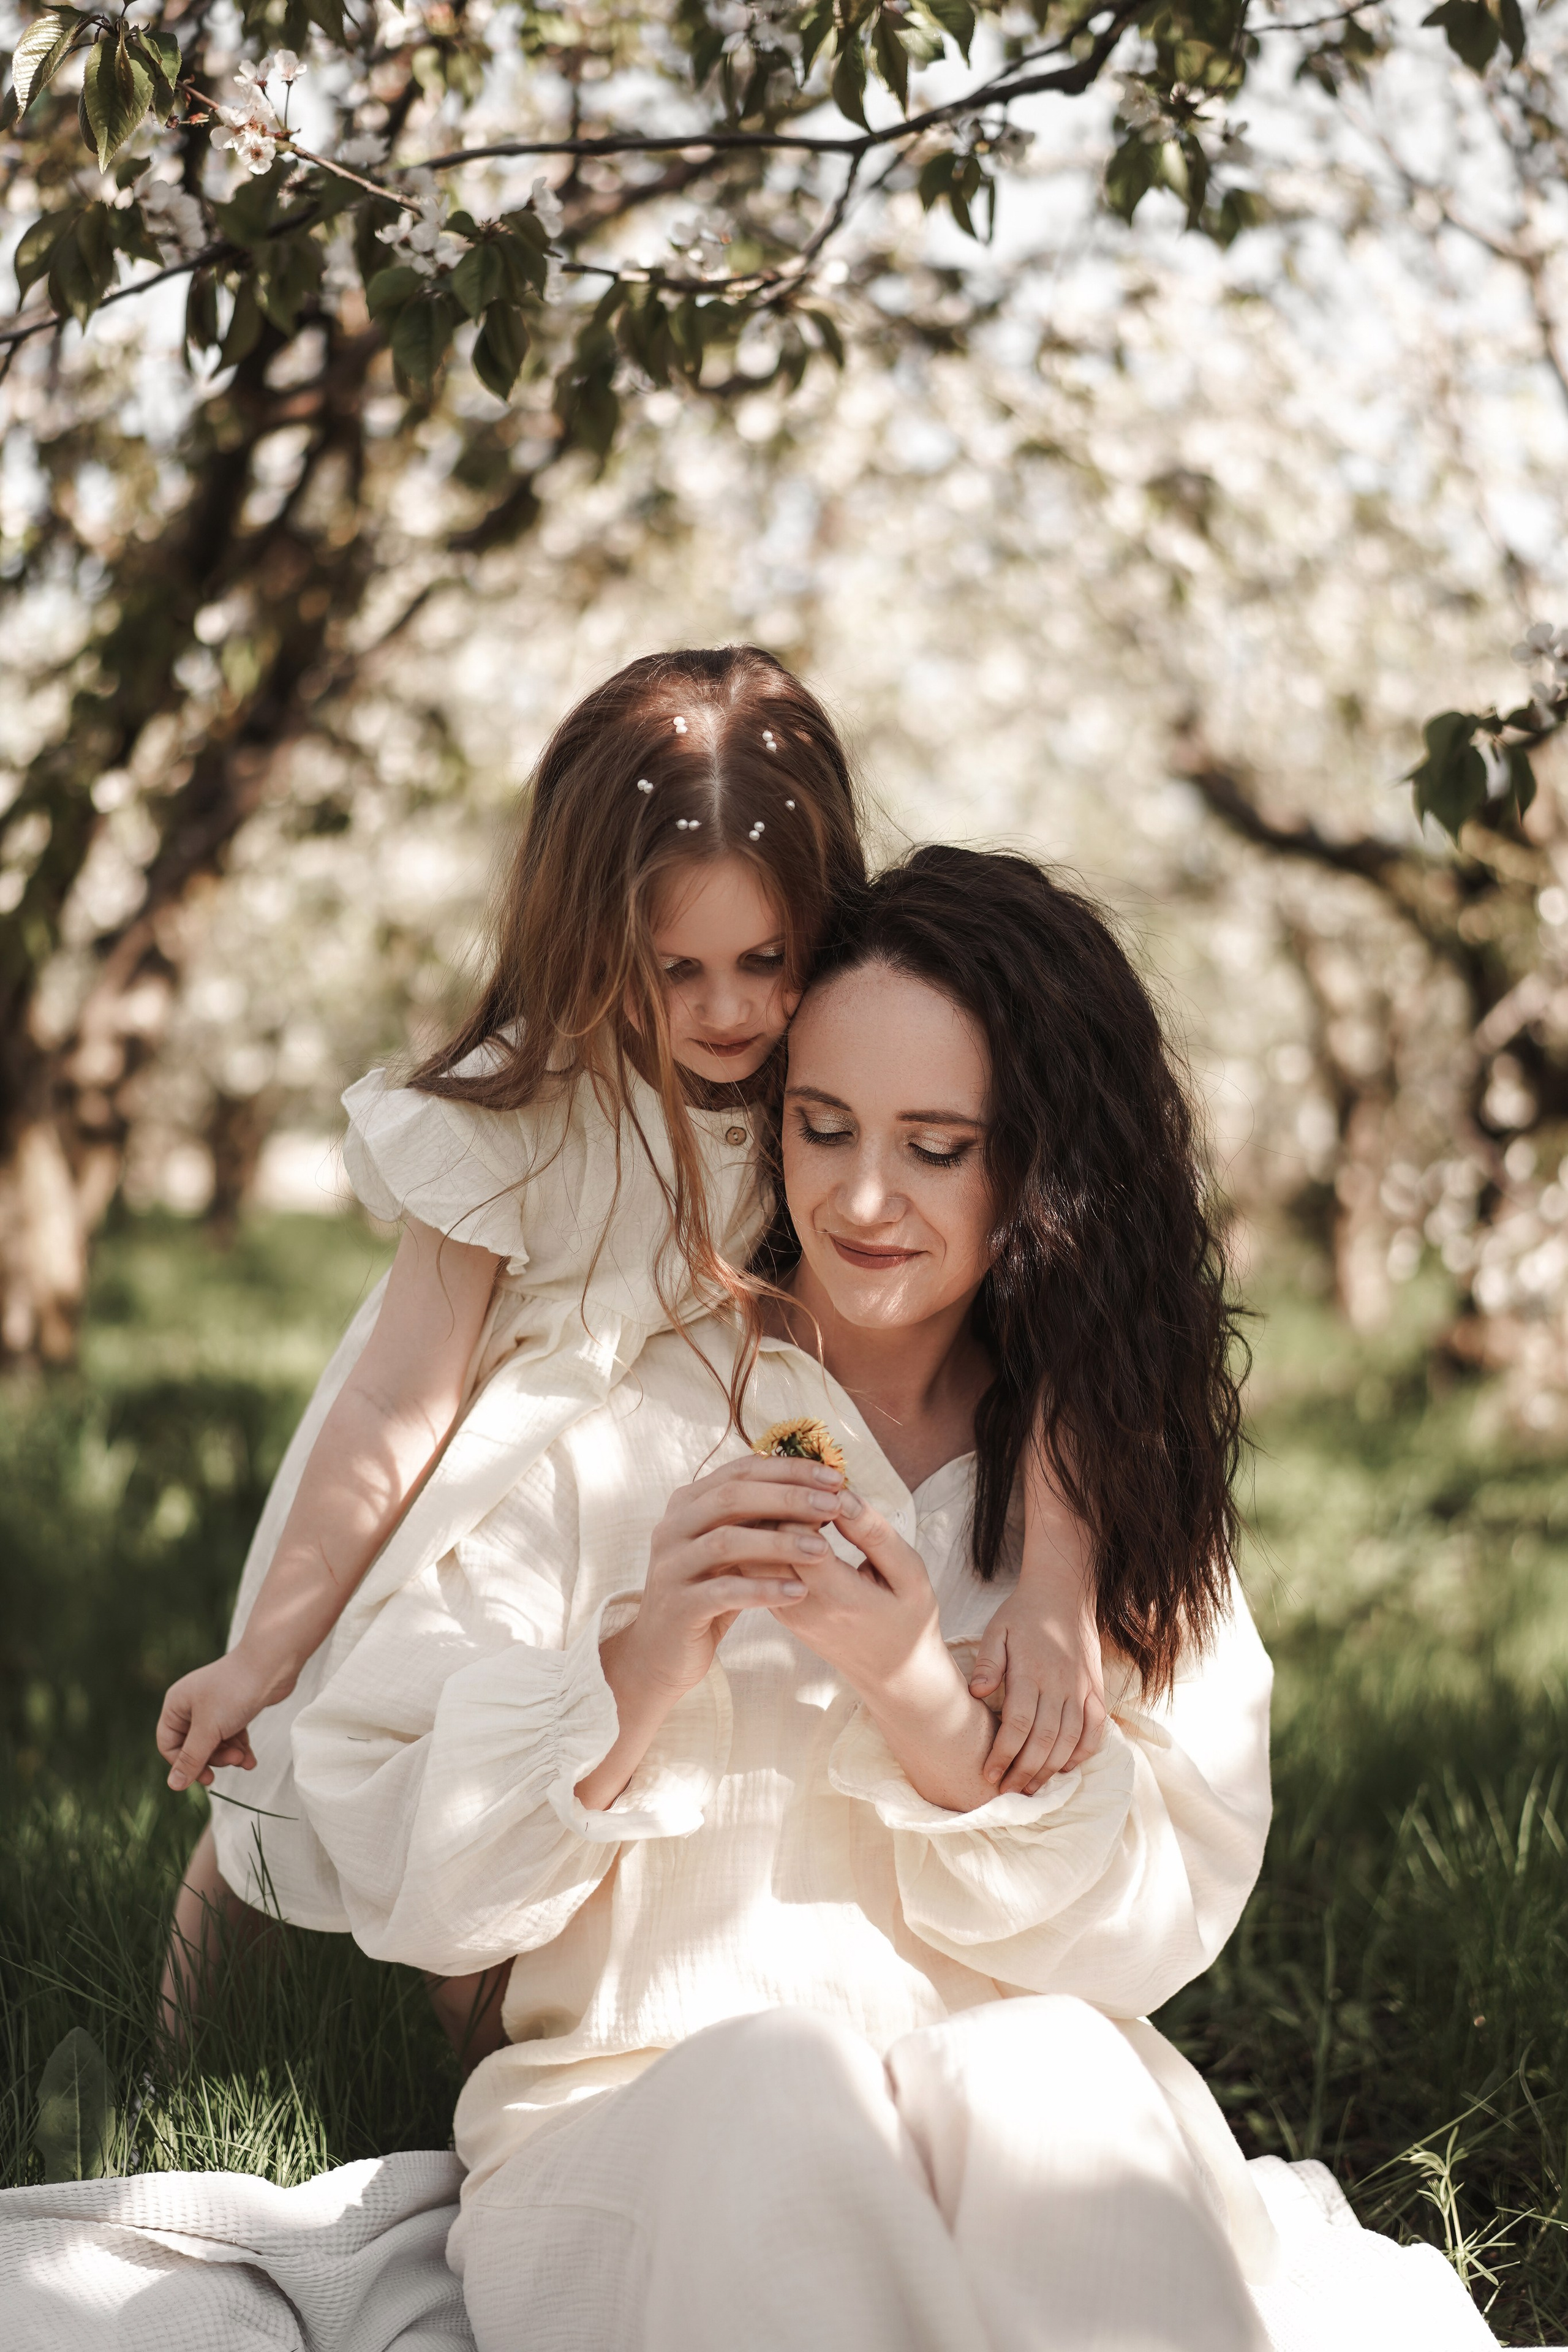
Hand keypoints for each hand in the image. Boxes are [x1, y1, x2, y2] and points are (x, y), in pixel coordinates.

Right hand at [156, 1644, 283, 1790]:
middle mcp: (192, 1704)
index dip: (183, 1764)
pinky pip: (232, 1736)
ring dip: (229, 1756)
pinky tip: (251, 1761)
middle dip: (213, 1758)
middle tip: (232, 1762)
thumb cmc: (235, 1692)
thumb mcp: (209, 1729)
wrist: (272, 1664)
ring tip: (244, 1760)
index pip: (169, 1744)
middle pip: (194, 1746)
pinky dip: (240, 1748)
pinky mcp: (235, 1708)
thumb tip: (173, 1786)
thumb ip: (191, 1759)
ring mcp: (215, 1706)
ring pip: (215, 1743)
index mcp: (177, 1704)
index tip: (205, 1778)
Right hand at [578, 1455, 842, 1811]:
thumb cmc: (708, 1591)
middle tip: (834, 1504)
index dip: (789, 1469)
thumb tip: (819, 1493)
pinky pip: (724, 1592)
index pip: (741, 1471)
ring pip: (727, 1541)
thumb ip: (759, 1520)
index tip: (834, 1476)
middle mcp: (673, 1527)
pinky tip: (798, 1591)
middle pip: (732, 1498)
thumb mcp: (731, 1549)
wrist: (660, 1651)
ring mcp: (671, 1566)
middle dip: (788, 1497)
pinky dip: (763, 1589)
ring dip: (780, 1543)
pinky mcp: (678, 1606)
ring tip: (824, 1550)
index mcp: (687, 1503)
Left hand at [775, 1488, 945, 1699]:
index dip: (805, 1501)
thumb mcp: (909, 1574)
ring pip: (752, 1554)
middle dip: (783, 1505)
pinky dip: (769, 1540)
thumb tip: (840, 1494)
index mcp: (839, 1598)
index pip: (795, 1536)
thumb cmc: (908, 1618)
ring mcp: (785, 1612)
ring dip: (772, 1522)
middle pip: (765, 1541)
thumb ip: (874, 1534)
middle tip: (813, 1490)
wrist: (894, 1674)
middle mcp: (802, 1608)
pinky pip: (756, 1568)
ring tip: (806, 1507)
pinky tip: (798, 1525)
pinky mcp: (778, 1611)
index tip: (830, 1488)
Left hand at [969, 1587, 1106, 1796]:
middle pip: (1045, 1740)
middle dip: (1024, 1772)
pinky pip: (1095, 1729)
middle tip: (1006, 1792)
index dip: (1004, 1754)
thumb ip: (988, 1662)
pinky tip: (1066, 1768)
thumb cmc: (1023, 1614)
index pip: (1019, 1724)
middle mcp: (1059, 1684)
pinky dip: (1083, 1752)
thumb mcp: (996, 1630)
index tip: (989, 1774)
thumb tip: (976, 1692)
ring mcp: (1081, 1688)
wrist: (1064, 1592)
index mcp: (1031, 1671)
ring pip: (1070, 1740)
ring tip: (1031, 1789)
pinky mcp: (1094, 1689)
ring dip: (1050, 1769)